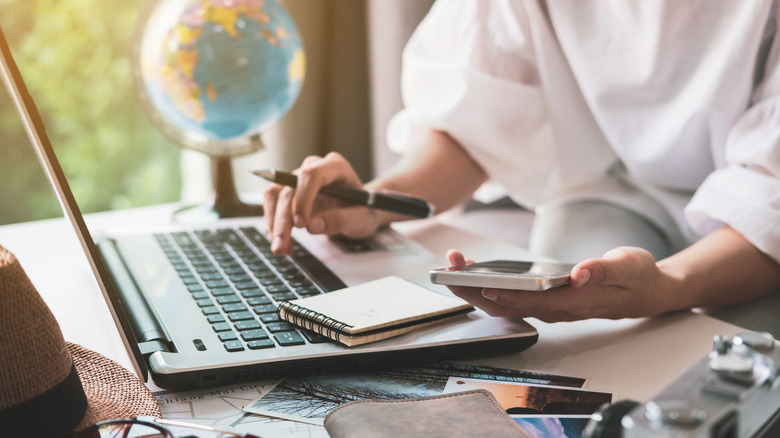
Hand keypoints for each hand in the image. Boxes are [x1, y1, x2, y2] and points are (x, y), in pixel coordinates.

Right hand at [263, 152, 381, 253]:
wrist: (358, 210)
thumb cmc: (363, 210)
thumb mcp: (361, 218)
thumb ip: (340, 220)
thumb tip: (312, 226)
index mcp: (336, 167)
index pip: (311, 175)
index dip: (303, 198)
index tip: (301, 224)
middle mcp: (314, 167)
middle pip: (289, 188)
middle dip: (283, 220)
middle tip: (282, 246)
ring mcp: (299, 178)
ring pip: (275, 195)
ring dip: (274, 223)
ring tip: (282, 248)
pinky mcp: (289, 191)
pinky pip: (273, 204)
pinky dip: (275, 225)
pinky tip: (285, 243)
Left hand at [444, 247, 667, 321]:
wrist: (645, 292)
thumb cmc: (637, 278)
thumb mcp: (629, 266)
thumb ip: (605, 269)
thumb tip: (582, 272)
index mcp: (576, 302)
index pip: (535, 302)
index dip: (509, 296)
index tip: (485, 285)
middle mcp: (558, 309)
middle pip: (509, 305)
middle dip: (477, 288)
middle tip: (451, 267)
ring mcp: (549, 307)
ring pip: (504, 303)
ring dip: (476, 287)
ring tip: (455, 264)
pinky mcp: (544, 301)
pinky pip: (510, 297)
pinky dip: (488, 285)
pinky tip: (474, 271)